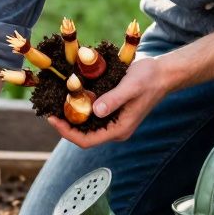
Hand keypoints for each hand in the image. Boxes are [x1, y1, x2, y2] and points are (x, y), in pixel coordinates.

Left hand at [47, 55, 173, 147]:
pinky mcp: (112, 111)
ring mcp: (113, 121)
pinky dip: (79, 108)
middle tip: (50, 110)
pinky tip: (70, 96)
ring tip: (55, 103)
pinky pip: (91, 115)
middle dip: (65, 125)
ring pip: (86, 125)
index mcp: (119, 129)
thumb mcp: (131, 86)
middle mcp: (115, 129)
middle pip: (83, 135)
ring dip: (70, 116)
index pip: (87, 141)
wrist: (163, 73)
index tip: (52, 119)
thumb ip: (114, 99)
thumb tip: (95, 111)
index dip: (67, 133)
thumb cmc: (150, 79)